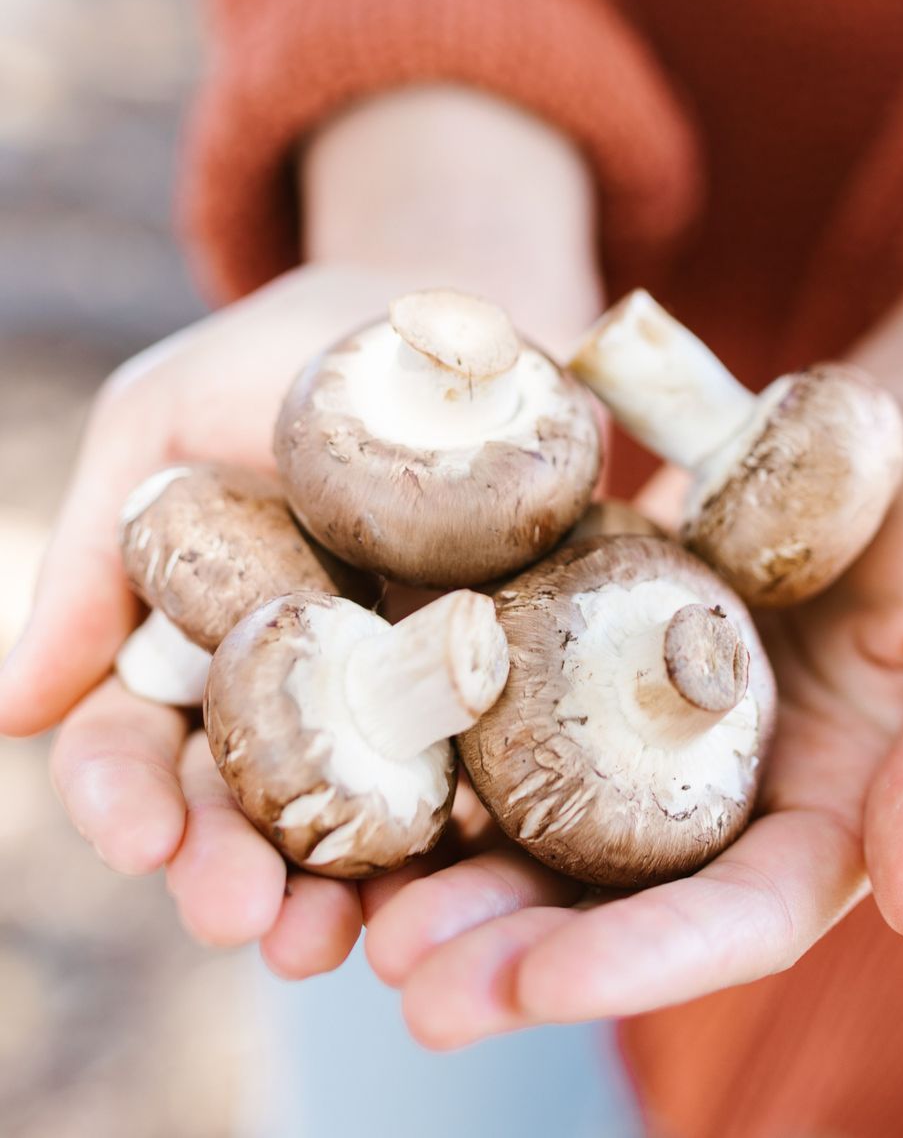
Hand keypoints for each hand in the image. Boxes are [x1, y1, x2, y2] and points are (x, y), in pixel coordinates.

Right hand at [0, 265, 438, 973]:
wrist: (450, 322)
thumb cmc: (290, 355)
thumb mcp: (163, 420)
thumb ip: (93, 558)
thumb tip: (11, 713)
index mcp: (193, 638)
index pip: (138, 741)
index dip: (123, 794)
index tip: (136, 834)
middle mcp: (287, 686)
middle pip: (243, 803)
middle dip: (229, 868)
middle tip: (239, 918)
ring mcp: (392, 697)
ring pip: (348, 818)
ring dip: (331, 890)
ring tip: (326, 943)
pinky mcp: (491, 689)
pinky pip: (470, 778)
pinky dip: (452, 840)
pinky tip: (447, 882)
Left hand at [359, 402, 902, 1046]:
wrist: (895, 440)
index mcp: (820, 818)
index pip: (732, 918)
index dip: (641, 961)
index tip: (539, 990)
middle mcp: (718, 791)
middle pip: (612, 891)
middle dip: (512, 945)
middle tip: (409, 980)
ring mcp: (646, 722)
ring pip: (541, 813)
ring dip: (451, 866)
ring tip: (357, 911)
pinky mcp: (593, 645)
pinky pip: (512, 701)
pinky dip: (445, 741)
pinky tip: (368, 759)